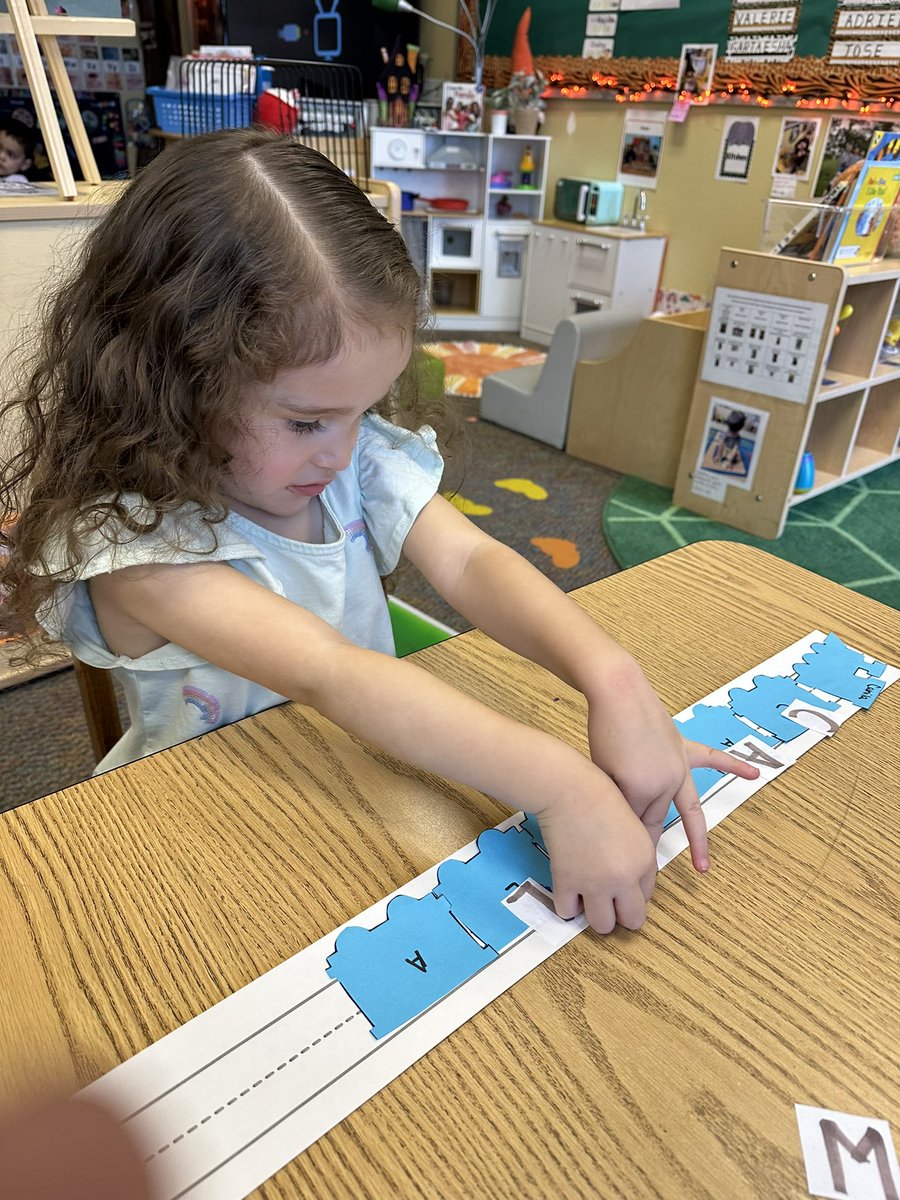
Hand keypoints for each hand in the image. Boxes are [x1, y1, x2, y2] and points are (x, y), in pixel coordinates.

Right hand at [530, 758, 658, 933]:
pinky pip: (568, 913)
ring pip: (602, 926)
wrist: (570, 790)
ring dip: (596, 915)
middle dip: (621, 914)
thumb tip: (630, 887)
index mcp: (644, 862)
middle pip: (632, 921)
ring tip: (588, 899)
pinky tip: (568, 890)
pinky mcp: (567, 881)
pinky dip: (568, 906)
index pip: (646, 898)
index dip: (632, 894)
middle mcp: (624, 877)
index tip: (620, 885)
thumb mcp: (634, 828)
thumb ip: (638, 859)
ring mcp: (595, 883)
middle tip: (608, 901)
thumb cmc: (600, 800)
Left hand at [586, 657, 759, 870]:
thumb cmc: (604, 731)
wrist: (617, 692)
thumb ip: (618, 801)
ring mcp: (678, 765)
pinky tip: (754, 776)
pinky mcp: (682, 746)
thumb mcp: (603, 773)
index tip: (631, 878)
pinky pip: (712, 759)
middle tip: (648, 882)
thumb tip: (626, 825)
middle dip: (650, 849)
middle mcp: (667, 782)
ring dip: (692, 835)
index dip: (633, 851)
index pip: (637, 828)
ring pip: (684, 806)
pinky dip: (733, 766)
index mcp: (643, 790)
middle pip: (657, 821)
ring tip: (704, 865)